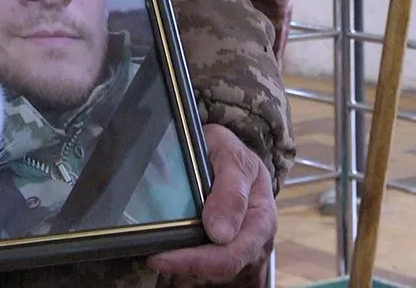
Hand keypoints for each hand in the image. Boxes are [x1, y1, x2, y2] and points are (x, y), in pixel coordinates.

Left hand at [147, 124, 276, 285]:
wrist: (223, 148)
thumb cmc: (230, 151)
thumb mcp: (232, 157)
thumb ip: (231, 190)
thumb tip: (221, 233)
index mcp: (261, 218)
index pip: (233, 252)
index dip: (200, 261)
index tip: (165, 257)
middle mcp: (251, 237)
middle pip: (222, 265)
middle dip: (187, 265)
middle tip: (154, 259)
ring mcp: (235, 240)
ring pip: (211, 266)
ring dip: (183, 264)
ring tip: (156, 255)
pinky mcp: (217, 240)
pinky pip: (202, 255)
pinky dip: (183, 255)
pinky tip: (164, 249)